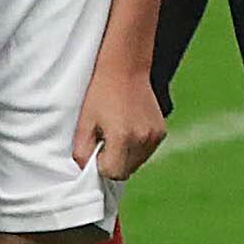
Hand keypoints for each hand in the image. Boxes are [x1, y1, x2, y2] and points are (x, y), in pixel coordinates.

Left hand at [74, 64, 165, 180]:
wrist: (125, 69)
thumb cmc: (100, 94)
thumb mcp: (83, 124)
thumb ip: (81, 153)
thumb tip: (86, 170)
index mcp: (123, 138)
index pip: (112, 173)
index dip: (100, 165)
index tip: (96, 149)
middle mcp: (143, 139)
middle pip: (126, 171)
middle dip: (113, 163)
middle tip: (105, 141)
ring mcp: (155, 136)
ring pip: (137, 163)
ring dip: (125, 157)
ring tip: (117, 133)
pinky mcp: (161, 131)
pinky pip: (146, 152)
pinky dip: (136, 148)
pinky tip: (129, 130)